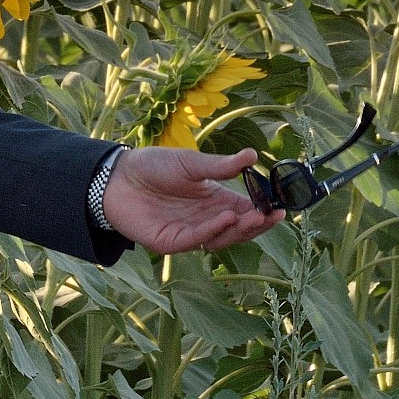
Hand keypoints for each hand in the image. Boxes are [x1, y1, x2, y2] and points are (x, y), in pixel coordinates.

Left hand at [99, 146, 286, 253]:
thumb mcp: (190, 162)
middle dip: (257, 224)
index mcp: (215, 201)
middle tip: (272, 215)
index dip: (264, 212)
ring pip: (221, 239)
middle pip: (238, 230)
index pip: (247, 212)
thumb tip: (252, 156)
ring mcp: (189, 232)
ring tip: (252, 216)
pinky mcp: (170, 242)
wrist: (116, 175)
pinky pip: (196, 240)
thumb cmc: (153, 166)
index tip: (282, 208)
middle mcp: (205, 219)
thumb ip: (220, 166)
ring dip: (239, 230)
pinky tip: (226, 218)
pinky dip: (212, 231)